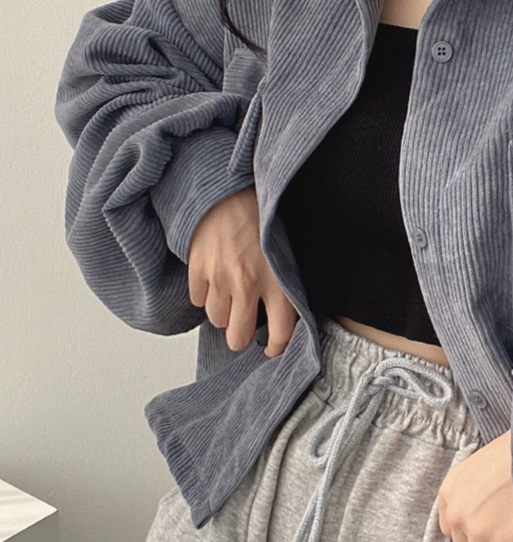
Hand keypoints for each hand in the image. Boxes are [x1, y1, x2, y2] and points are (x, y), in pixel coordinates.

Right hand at [187, 185, 297, 356]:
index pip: (281, 332)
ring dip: (224, 313)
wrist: (230, 192)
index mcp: (277, 281)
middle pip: (238, 337)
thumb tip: (282, 316)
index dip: (277, 348)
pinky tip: (215, 280)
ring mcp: (220, 278)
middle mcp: (248, 284)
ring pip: (217, 320)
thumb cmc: (261, 221)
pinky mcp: (197, 269)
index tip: (272, 348)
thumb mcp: (286, 255)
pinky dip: (205, 295)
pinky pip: (198, 300)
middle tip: (245, 326)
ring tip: (231, 295)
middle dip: (242, 336)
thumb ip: (284, 286)